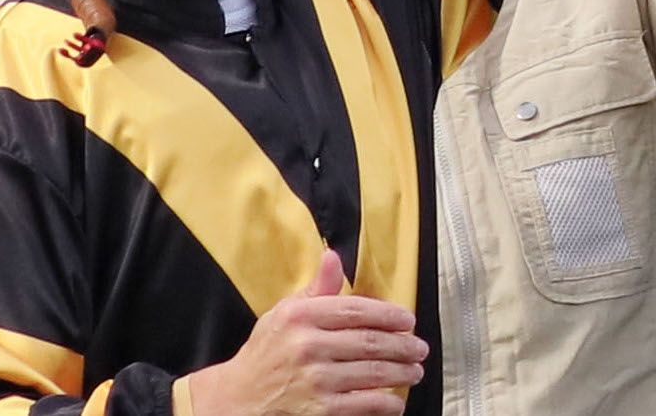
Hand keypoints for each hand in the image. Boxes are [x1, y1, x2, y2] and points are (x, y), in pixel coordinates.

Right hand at [180, 250, 425, 415]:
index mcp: (301, 316)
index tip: (408, 320)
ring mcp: (315, 380)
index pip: (356, 310)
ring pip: (372, 373)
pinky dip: (386, 403)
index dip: (388, 314)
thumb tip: (333, 256)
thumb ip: (315, 288)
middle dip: (402, 345)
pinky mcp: (319, 411)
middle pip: (370, 342)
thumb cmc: (266, 352)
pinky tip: (397, 401)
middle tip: (420, 348)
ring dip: (401, 372)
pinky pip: (363, 405)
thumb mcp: (283, 313)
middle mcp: (308, 346)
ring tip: (415, 370)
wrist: (235, 399)